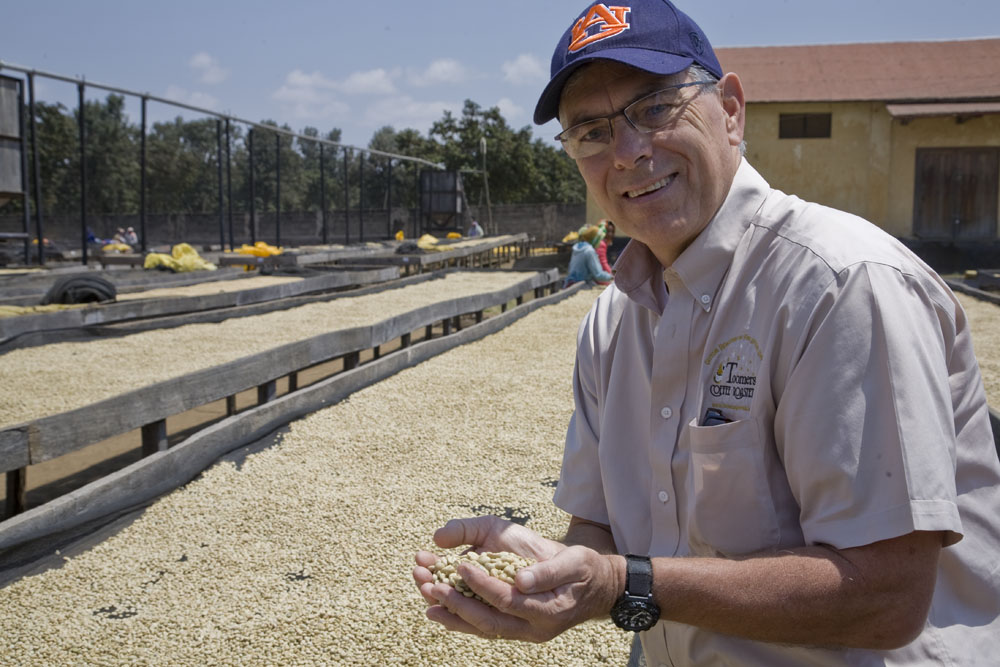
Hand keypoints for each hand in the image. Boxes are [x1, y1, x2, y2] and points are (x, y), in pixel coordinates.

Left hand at [413, 516, 621, 641]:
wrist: (597, 588)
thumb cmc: (585, 569)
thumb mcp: (575, 561)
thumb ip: (549, 570)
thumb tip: (520, 580)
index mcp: (549, 610)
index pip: (508, 599)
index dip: (482, 583)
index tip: (459, 564)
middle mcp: (534, 628)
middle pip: (488, 621)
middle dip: (456, 603)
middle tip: (429, 585)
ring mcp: (524, 631)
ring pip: (482, 628)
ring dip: (452, 614)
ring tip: (425, 599)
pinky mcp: (516, 628)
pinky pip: (485, 627)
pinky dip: (461, 620)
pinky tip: (439, 610)